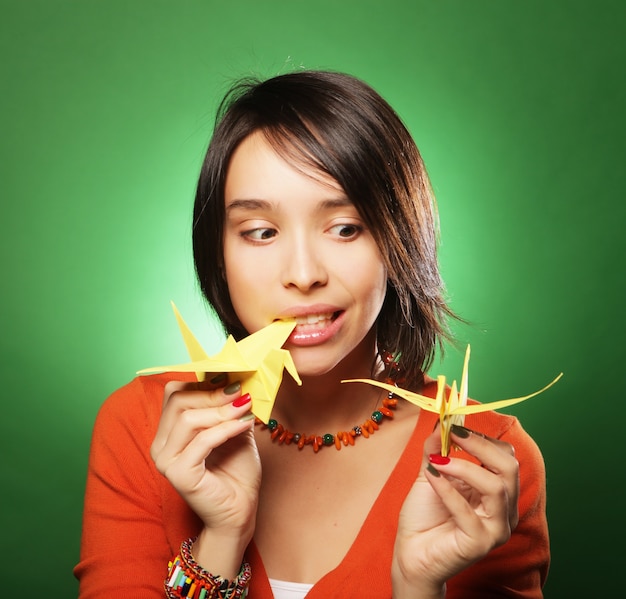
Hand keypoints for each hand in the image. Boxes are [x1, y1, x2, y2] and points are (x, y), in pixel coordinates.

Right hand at [150, 377, 260, 538]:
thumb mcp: (235, 429)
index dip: (203, 382)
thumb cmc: (236, 472)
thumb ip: (230, 406)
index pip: (174, 393)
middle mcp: (161, 444)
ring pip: (187, 418)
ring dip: (221, 410)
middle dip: (212, 393)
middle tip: (240, 392)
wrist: (240, 511)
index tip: (232, 379)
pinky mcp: (179, 474)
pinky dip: (226, 428)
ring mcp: (166, 460)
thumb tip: (237, 378)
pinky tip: (246, 423)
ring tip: (245, 408)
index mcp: (169, 431)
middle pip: (178, 400)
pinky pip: (202, 440)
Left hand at [392, 424, 518, 596]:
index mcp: (497, 492)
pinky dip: (448, 489)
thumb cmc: (424, 516)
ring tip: (437, 461)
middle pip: (509, 468)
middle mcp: (504, 510)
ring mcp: (496, 529)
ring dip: (464, 467)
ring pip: (496, 488)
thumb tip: (441, 421)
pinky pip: (468, 512)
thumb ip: (437, 448)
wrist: (410, 552)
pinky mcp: (480, 544)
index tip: (456, 425)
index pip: (506, 457)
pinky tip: (432, 476)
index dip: (483, 438)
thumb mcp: (431, 472)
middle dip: (481, 446)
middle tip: (454, 434)